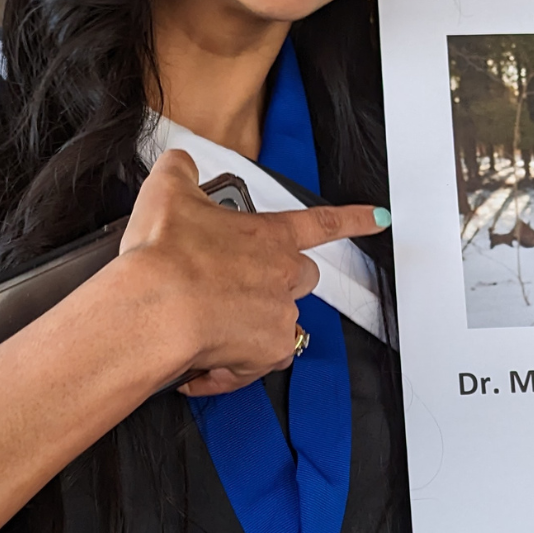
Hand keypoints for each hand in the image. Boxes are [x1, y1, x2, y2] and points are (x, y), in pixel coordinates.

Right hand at [117, 149, 387, 396]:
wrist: (155, 308)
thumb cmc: (164, 254)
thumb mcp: (166, 192)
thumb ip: (181, 170)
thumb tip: (181, 166)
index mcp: (269, 235)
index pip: (321, 222)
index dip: (353, 220)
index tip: (378, 219)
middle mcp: (282, 276)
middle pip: (301, 278)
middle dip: (277, 282)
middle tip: (236, 286)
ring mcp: (278, 318)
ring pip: (278, 323)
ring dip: (249, 326)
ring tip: (206, 325)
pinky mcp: (265, 355)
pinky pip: (254, 364)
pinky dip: (228, 366)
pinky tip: (198, 362)